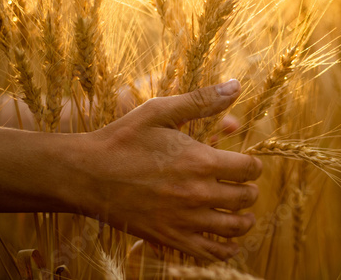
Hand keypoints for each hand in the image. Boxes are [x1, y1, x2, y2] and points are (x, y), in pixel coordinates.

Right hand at [78, 80, 261, 260]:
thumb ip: (201, 100)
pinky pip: (208, 254)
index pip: (249, 169)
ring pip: (234, 228)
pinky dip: (225, 252)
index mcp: (200, 161)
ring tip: (242, 215)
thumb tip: (236, 85)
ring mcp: (184, 219)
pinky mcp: (169, 238)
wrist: (86, 174)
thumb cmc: (122, 139)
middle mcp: (198, 193)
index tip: (249, 165)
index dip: (254, 166)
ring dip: (244, 221)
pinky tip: (228, 245)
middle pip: (245, 198)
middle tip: (245, 187)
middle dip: (250, 191)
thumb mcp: (160, 111)